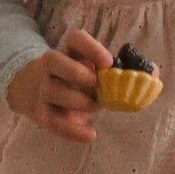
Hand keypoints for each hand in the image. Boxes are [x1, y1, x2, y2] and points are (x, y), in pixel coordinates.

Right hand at [5, 28, 112, 144]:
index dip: (92, 48)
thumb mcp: (86, 67)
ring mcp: (42, 88)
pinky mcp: (40, 112)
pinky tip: (90, 135)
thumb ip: (110, 72)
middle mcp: (49, 66)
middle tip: (96, 84)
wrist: (30, 90)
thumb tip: (144, 75)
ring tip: (95, 107)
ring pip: (52, 91)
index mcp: (67, 51)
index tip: (108, 62)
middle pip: (53, 60)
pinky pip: (53, 121)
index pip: (75, 39)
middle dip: (76, 72)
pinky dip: (73, 131)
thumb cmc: (71, 78)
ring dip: (78, 101)